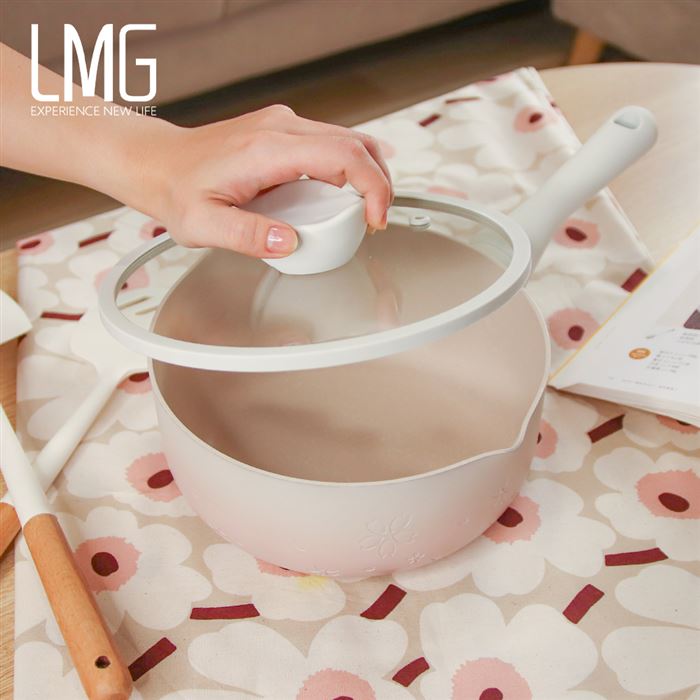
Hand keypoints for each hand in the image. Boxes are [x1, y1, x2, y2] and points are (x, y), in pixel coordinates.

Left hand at [139, 105, 392, 256]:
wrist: (158, 163)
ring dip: (368, 173)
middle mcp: (281, 128)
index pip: (344, 156)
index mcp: (268, 150)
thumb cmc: (178, 191)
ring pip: (348, 140)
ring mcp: (283, 125)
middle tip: (378, 219)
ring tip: (367, 210)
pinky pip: (330, 144)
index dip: (373, 187)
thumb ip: (246, 236)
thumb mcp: (203, 225)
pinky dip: (349, 168)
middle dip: (380, 182)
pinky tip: (345, 194)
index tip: (376, 219)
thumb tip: (289, 242)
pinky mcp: (283, 131)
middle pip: (356, 143)